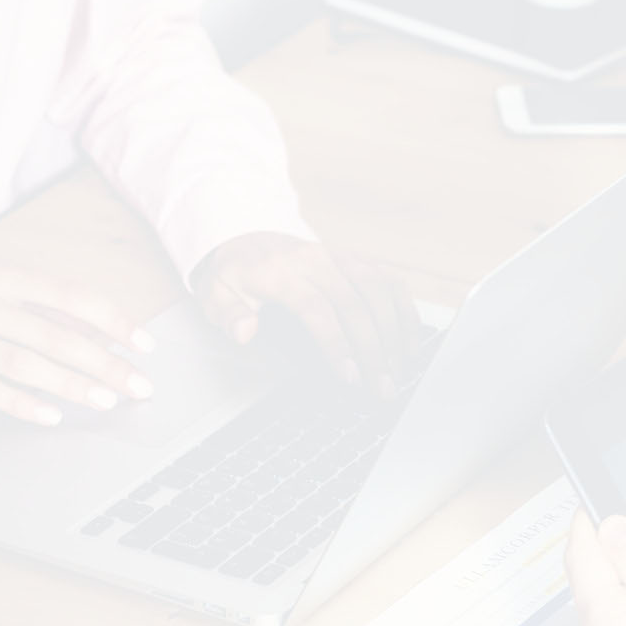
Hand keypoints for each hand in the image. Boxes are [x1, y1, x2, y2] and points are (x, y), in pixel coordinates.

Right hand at [0, 262, 155, 425]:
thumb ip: (45, 309)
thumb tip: (106, 337)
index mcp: (2, 275)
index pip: (71, 296)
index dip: (113, 321)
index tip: (146, 345)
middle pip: (54, 334)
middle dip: (104, 363)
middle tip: (139, 386)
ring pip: (22, 361)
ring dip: (69, 384)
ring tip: (105, 401)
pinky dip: (20, 403)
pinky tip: (51, 415)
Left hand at [192, 233, 415, 395]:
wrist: (249, 238)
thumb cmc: (237, 275)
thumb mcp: (216, 294)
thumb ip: (228, 315)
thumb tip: (245, 331)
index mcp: (281, 271)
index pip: (316, 308)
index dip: (336, 344)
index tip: (348, 377)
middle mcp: (317, 260)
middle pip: (356, 304)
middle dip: (374, 350)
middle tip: (382, 387)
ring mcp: (342, 258)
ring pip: (380, 292)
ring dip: (395, 334)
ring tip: (399, 371)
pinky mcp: (358, 261)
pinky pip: (391, 283)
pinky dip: (406, 313)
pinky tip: (409, 343)